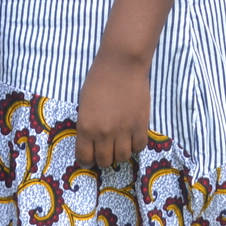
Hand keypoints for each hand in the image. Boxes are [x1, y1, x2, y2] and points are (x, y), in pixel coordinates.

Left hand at [75, 49, 152, 167]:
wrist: (122, 65)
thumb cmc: (99, 80)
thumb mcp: (84, 105)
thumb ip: (87, 125)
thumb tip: (92, 141)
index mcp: (86, 127)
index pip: (84, 158)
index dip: (86, 160)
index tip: (89, 157)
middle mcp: (104, 133)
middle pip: (105, 161)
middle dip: (103, 157)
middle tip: (106, 148)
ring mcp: (124, 130)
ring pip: (123, 157)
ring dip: (120, 153)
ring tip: (120, 143)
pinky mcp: (141, 124)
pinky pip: (139, 146)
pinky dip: (135, 145)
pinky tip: (132, 137)